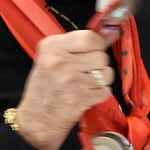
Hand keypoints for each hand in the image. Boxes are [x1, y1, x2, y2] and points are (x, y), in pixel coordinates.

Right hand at [12, 29, 114, 149]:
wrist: (37, 117)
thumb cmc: (46, 85)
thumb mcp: (55, 56)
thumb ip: (82, 43)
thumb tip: (112, 32)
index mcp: (52, 47)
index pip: (90, 38)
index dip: (98, 44)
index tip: (95, 49)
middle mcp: (60, 62)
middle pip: (101, 55)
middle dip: (99, 64)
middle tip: (85, 71)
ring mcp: (70, 81)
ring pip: (107, 73)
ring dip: (101, 79)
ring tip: (86, 83)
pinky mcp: (80, 99)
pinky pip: (105, 90)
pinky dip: (99, 93)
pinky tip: (86, 94)